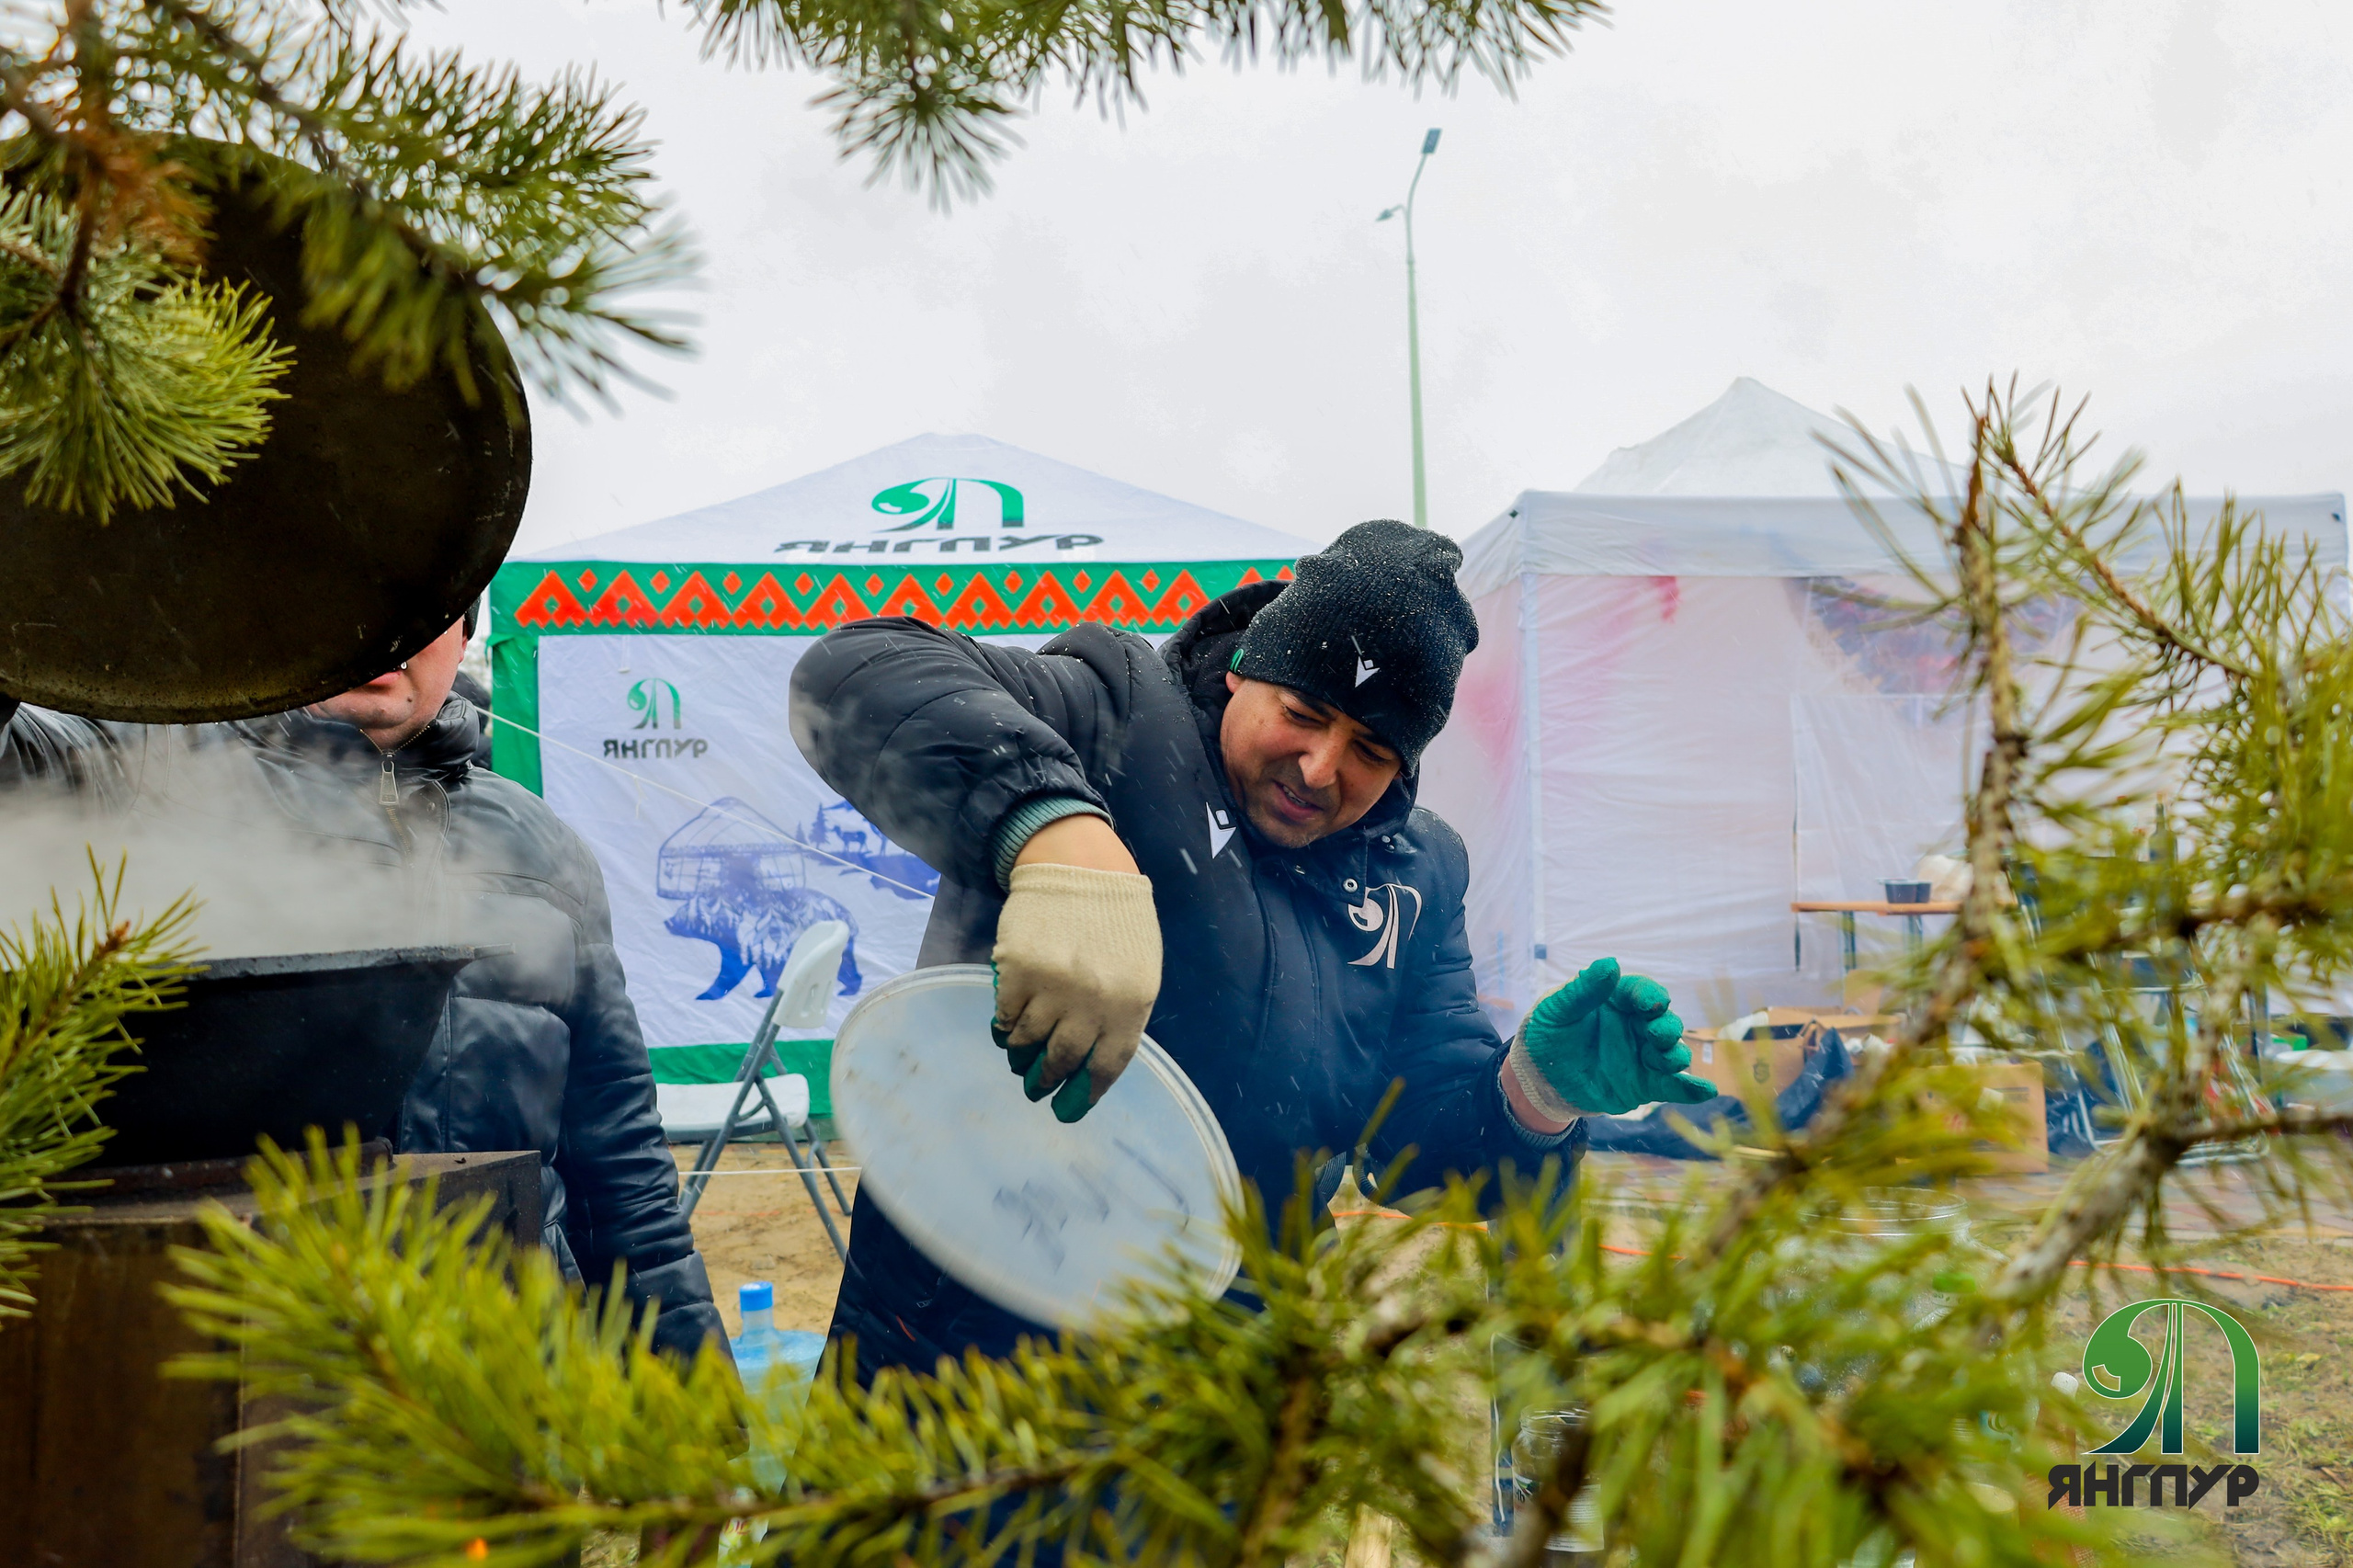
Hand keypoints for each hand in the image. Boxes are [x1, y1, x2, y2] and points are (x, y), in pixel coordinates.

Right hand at [990, 859, 1160, 1122]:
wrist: (1080, 868)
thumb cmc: (1116, 922)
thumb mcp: (1139, 970)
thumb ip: (1121, 1015)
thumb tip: (1090, 1064)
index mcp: (1131, 1004)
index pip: (1107, 1065)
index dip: (1084, 1092)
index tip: (1067, 1109)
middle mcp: (1093, 1000)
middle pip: (1063, 1059)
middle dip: (1046, 1081)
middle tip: (1035, 1089)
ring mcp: (1053, 986)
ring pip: (1029, 1041)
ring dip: (1021, 1055)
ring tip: (1019, 1057)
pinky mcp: (1018, 970)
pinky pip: (1006, 1016)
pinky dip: (1004, 1027)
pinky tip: (1006, 1027)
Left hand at [1503, 957, 1717, 1119]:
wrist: (1540, 1077)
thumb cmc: (1548, 1034)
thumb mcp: (1556, 1010)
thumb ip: (1582, 991)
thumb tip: (1610, 964)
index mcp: (1617, 1000)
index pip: (1641, 992)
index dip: (1649, 995)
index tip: (1653, 1002)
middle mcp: (1637, 1025)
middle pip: (1663, 1021)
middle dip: (1666, 1026)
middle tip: (1657, 1033)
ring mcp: (1643, 1055)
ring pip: (1671, 1052)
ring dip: (1676, 1055)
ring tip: (1671, 1061)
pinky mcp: (1645, 1084)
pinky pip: (1672, 1086)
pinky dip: (1690, 1088)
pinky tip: (1706, 1089)